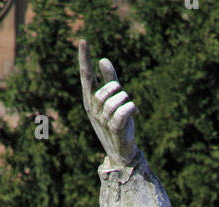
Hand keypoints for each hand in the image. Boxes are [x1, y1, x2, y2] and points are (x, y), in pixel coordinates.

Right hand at [79, 40, 137, 165]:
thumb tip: (102, 60)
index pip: (86, 76)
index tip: (83, 40)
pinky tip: (136, 112)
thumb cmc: (117, 125)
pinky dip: (132, 108)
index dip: (85, 59)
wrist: (123, 153)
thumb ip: (109, 80)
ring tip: (130, 109)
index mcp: (90, 101)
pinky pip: (123, 112)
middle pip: (106, 90)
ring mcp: (103, 121)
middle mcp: (93, 110)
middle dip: (119, 90)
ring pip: (117, 100)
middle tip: (125, 99)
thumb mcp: (113, 101)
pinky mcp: (115, 130)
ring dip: (127, 101)